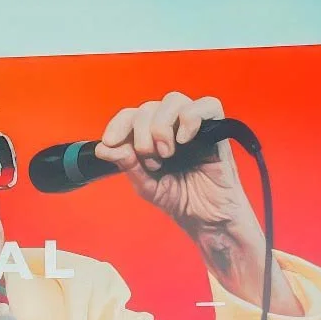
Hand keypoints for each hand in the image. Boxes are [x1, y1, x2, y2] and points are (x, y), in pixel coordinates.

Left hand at [94, 92, 253, 228]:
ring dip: (162, 127)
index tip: (111, 141)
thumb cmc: (181, 200)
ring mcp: (193, 126)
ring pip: (173, 100)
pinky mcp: (216, 129)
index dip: (118, 124)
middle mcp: (171, 126)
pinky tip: (184, 141)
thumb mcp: (147, 186)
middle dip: (142, 133)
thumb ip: (127, 165)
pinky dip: (190, 119)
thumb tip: (104, 148)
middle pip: (148, 107)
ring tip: (167, 154)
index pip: (131, 115)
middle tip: (151, 161)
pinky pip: (207, 105)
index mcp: (152, 137)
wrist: (208, 219)